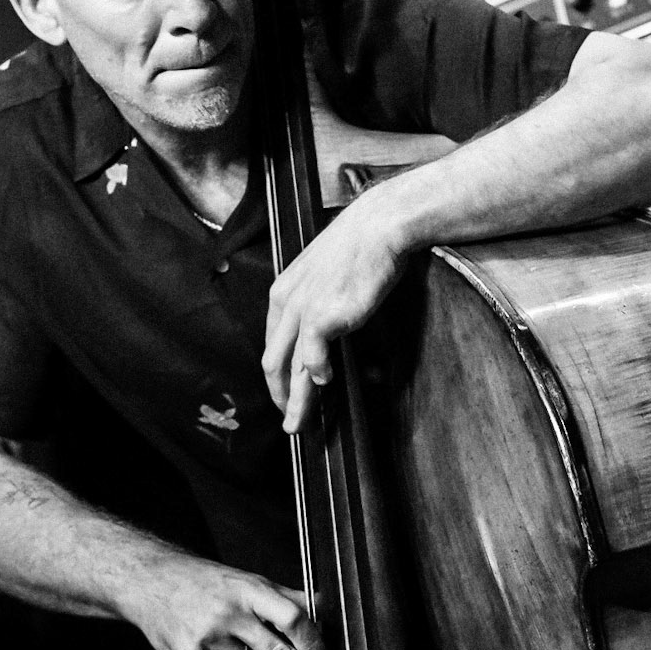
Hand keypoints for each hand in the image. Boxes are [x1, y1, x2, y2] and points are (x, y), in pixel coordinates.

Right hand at [127, 555, 340, 649]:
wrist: (149, 581)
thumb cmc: (207, 581)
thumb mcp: (247, 581)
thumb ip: (285, 597)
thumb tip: (324, 607)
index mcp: (248, 589)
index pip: (291, 616)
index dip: (312, 639)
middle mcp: (229, 612)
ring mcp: (208, 637)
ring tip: (238, 645)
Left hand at [263, 192, 406, 432]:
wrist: (378, 226)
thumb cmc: (360, 247)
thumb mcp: (328, 274)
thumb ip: (322, 302)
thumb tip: (333, 329)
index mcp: (283, 292)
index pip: (272, 342)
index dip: (277, 373)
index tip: (285, 391)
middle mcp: (286, 302)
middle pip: (272, 361)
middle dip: (279, 395)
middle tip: (289, 420)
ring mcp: (302, 310)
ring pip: (289, 368)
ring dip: (294, 401)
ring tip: (298, 424)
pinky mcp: (322, 317)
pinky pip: (312, 358)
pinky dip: (317, 376)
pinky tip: (326, 384)